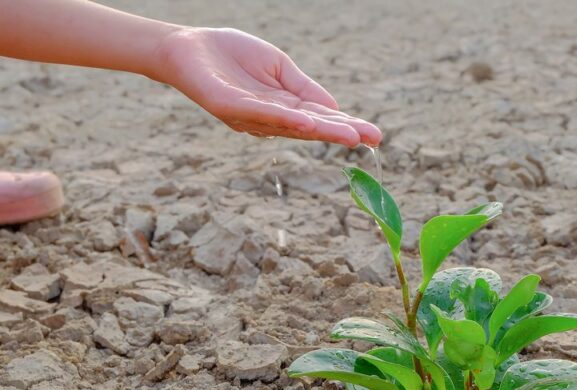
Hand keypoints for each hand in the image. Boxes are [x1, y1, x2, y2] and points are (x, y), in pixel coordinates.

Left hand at [155, 27, 380, 147]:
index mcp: (283, 107)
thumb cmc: (232, 55)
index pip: (319, 117)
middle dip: (341, 133)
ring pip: (290, 125)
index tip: (374, 134)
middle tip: (372, 140)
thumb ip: (304, 89)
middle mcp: (268, 118)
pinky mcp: (227, 107)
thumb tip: (335, 108)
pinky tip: (306, 123)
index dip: (346, 125)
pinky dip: (284, 120)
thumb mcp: (278, 68)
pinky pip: (259, 114)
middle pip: (310, 127)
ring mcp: (249, 116)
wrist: (187, 47)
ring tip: (350, 135)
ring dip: (321, 130)